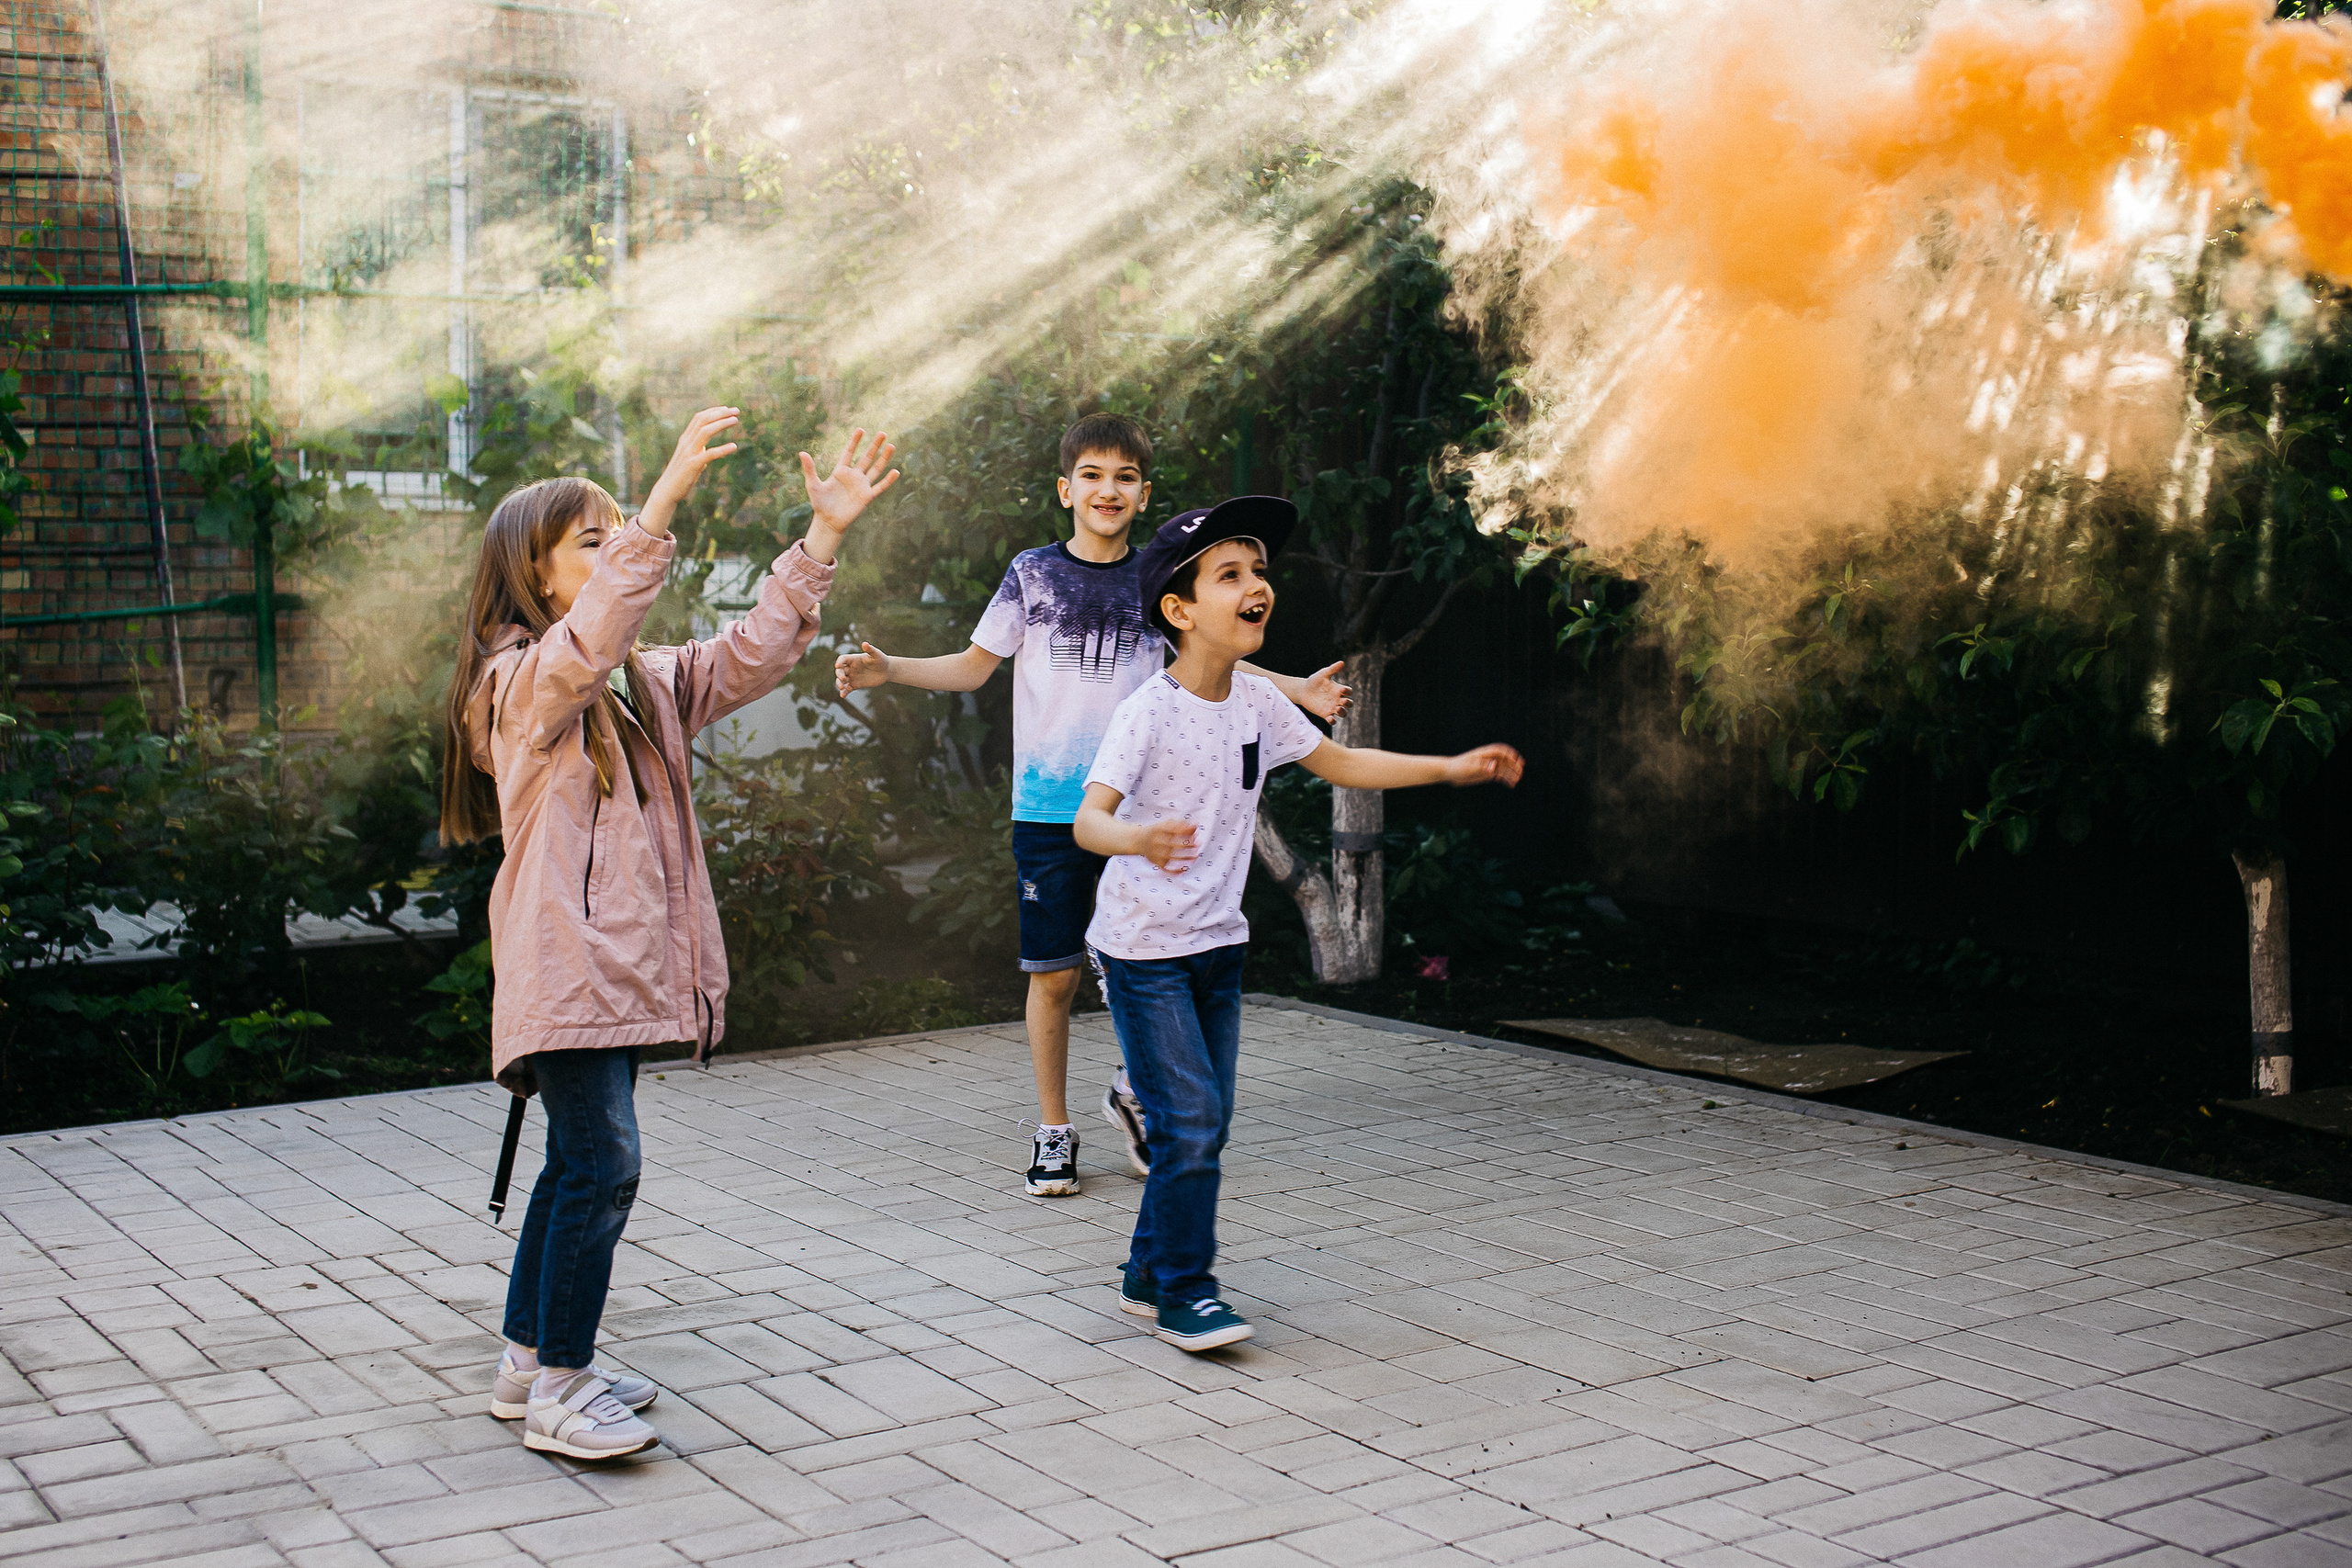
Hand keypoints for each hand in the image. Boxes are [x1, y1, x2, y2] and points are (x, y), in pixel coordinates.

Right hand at [638, 407, 740, 536]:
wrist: (667, 490)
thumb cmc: (680, 475)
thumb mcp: (689, 458)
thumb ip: (697, 451)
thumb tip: (706, 450)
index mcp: (685, 439)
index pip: (699, 418)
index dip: (713, 411)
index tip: (727, 409)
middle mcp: (686, 442)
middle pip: (703, 421)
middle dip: (720, 413)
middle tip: (736, 411)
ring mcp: (688, 453)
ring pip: (705, 432)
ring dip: (721, 424)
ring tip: (735, 420)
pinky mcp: (692, 465)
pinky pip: (709, 454)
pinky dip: (722, 449)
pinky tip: (734, 446)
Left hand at [799, 429, 900, 557]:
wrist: (828, 521)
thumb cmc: (819, 503)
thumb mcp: (813, 485)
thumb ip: (809, 469)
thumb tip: (801, 453)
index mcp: (841, 471)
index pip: (849, 452)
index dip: (855, 441)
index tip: (860, 430)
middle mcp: (853, 476)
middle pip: (866, 457)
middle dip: (874, 446)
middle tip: (882, 433)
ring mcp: (862, 486)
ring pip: (876, 469)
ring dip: (883, 458)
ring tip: (891, 446)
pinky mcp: (867, 496)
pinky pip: (880, 487)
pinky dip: (888, 480)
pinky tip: (896, 471)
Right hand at [834, 641, 890, 696]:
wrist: (886, 670)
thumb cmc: (880, 659)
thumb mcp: (876, 654)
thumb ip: (870, 649)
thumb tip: (864, 643)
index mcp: (853, 659)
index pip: (842, 659)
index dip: (839, 662)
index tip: (838, 666)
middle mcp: (850, 668)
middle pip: (840, 671)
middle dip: (839, 675)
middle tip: (843, 679)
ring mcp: (852, 677)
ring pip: (841, 681)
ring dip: (839, 684)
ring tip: (842, 688)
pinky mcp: (855, 685)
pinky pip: (847, 689)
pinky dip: (844, 692)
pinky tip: (843, 695)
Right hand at [1140, 818, 1198, 872]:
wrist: (1138, 840)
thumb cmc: (1157, 831)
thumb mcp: (1167, 824)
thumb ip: (1182, 824)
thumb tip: (1196, 825)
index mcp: (1159, 829)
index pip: (1174, 831)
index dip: (1186, 833)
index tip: (1196, 833)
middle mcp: (1156, 841)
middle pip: (1173, 844)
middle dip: (1187, 845)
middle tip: (1198, 844)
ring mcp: (1155, 853)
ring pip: (1170, 857)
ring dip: (1185, 858)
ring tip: (1195, 856)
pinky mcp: (1155, 862)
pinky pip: (1166, 868)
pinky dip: (1175, 871)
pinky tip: (1184, 869)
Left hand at [1298, 661, 1352, 721]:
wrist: (1303, 690)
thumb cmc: (1315, 681)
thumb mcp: (1323, 674)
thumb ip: (1333, 669)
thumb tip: (1342, 662)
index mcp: (1338, 690)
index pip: (1348, 692)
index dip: (1347, 691)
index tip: (1342, 689)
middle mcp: (1337, 699)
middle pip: (1349, 704)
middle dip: (1348, 703)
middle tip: (1343, 701)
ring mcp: (1332, 707)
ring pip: (1343, 713)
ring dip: (1342, 713)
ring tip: (1337, 709)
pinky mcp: (1325, 714)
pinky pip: (1332, 720)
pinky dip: (1333, 721)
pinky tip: (1330, 718)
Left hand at [1445, 743, 1523, 787]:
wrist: (1449, 772)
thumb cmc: (1458, 767)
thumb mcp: (1470, 767)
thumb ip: (1482, 767)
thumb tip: (1495, 767)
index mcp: (1484, 753)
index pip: (1500, 751)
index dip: (1510, 754)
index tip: (1517, 760)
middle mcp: (1488, 759)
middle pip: (1505, 760)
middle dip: (1513, 765)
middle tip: (1520, 771)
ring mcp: (1489, 766)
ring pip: (1504, 768)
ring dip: (1512, 773)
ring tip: (1517, 779)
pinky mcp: (1487, 773)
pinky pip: (1500, 775)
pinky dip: (1506, 779)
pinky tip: (1511, 784)